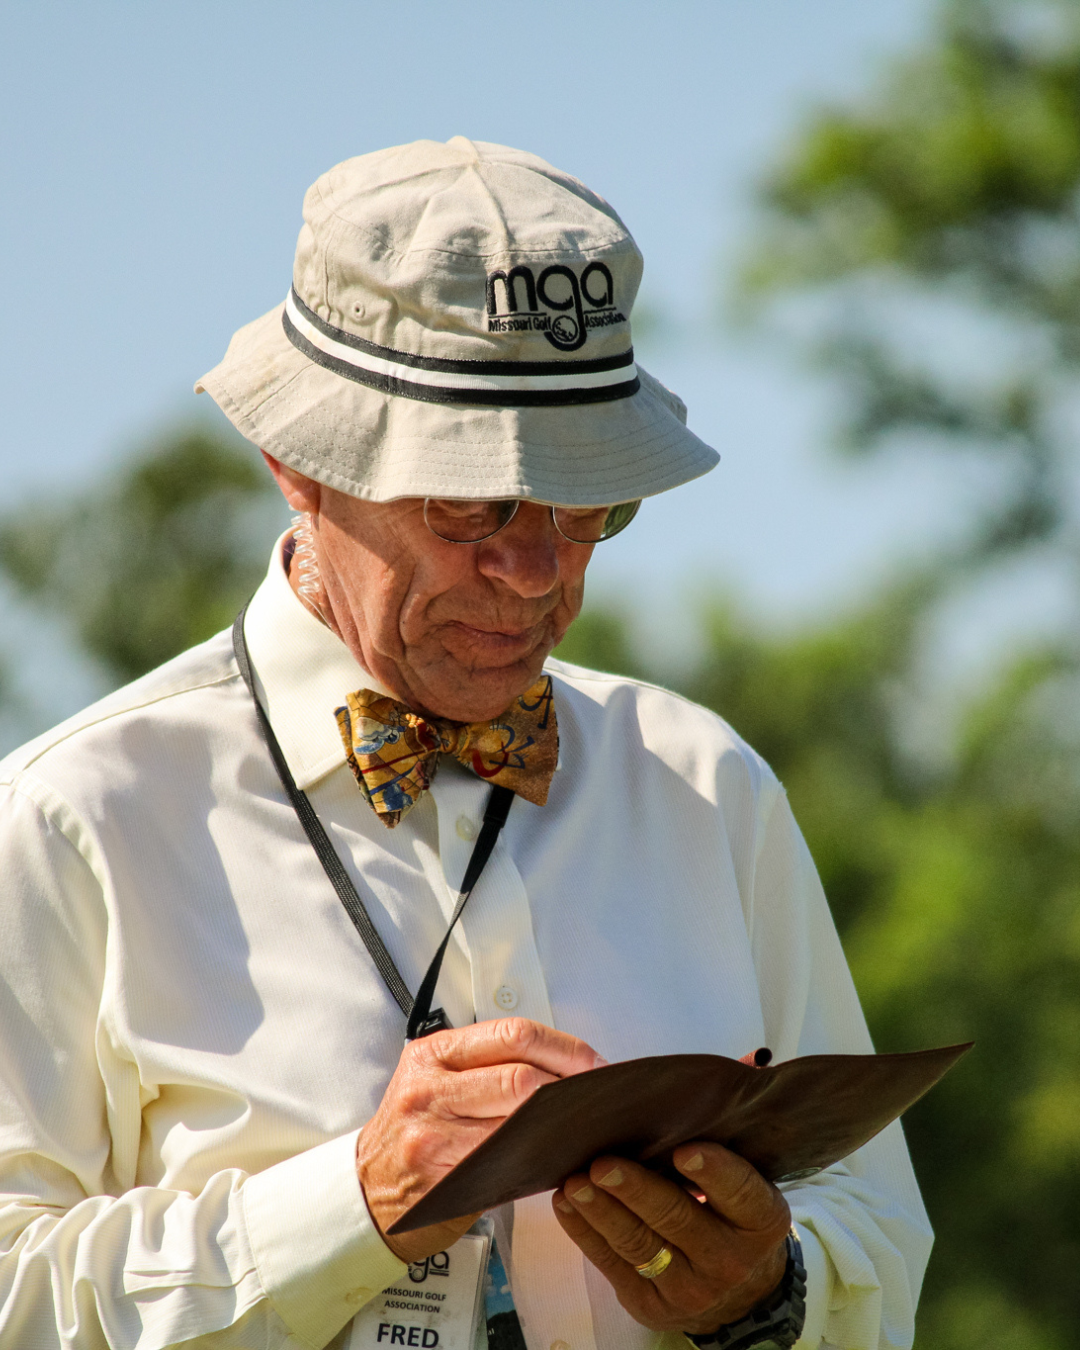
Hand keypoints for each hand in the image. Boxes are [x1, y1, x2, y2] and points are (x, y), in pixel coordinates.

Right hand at [356, 1017, 601, 1262]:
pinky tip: (557, 1155)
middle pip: (520, 1075)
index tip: (593, 1064)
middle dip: (568, 1086)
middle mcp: (429, 1086)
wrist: (366, 1189)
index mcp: (434, 1053)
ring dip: (560, 1123)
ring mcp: (432, 1132)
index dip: (563, 1048)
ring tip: (584, 1124)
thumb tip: (563, 1067)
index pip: (512, 1034)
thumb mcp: (435, 1081)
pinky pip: (504, 1161)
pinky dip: (538, 1156)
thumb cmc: (413, 1131)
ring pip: (516, 1119)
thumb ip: (487, 1067)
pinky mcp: (439, 1176)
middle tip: (596, 1097)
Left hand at [553, 1141, 790, 1335]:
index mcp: (760, 1222)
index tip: (683, 1151)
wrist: (738, 1295)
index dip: (714, 1172)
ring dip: (601, 1211)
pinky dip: (586, 1233)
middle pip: (678, 1219)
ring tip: (576, 1182)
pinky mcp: (651, 1304)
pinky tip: (567, 1203)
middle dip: (636, 1190)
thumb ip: (732, 1137)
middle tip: (604, 1164)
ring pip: (638, 1244)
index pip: (741, 1193)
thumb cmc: (733, 1215)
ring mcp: (689, 1288)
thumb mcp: (749, 1184)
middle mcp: (729, 1259)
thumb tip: (738, 1066)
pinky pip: (613, 1265)